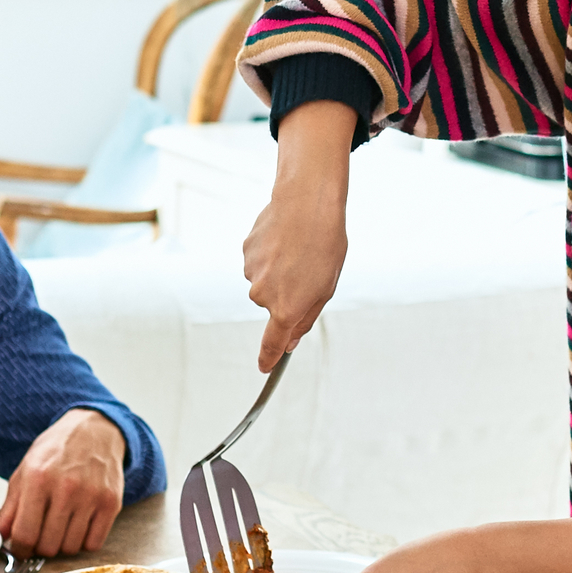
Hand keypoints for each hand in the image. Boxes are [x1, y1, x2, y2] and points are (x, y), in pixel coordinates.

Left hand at [0, 409, 128, 556]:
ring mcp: (91, 496)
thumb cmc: (56, 452)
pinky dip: (84, 542)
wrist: (94, 430)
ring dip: (62, 544)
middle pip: (48, 546)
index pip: (24, 534)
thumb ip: (11, 507)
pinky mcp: (111, 503)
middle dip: (40, 547)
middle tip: (41, 535)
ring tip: (60, 526)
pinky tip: (79, 526)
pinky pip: (94, 544)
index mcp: (37, 479)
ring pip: (71, 548)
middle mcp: (66, 488)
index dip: (20, 549)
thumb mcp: (25, 471)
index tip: (21, 549)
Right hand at [242, 184, 346, 373]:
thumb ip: (305, 318)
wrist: (307, 204)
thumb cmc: (325, 246)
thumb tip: (290, 341)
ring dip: (279, 272)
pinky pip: (258, 262)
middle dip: (286, 294)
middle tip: (308, 271)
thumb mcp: (326, 288)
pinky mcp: (246, 253)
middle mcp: (263, 295)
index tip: (265, 368)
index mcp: (286, 308)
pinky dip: (270, 255)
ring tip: (298, 249)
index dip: (268, 358)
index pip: (272, 343)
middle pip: (272, 306)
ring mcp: (251, 273)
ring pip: (264, 282)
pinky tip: (284, 238)